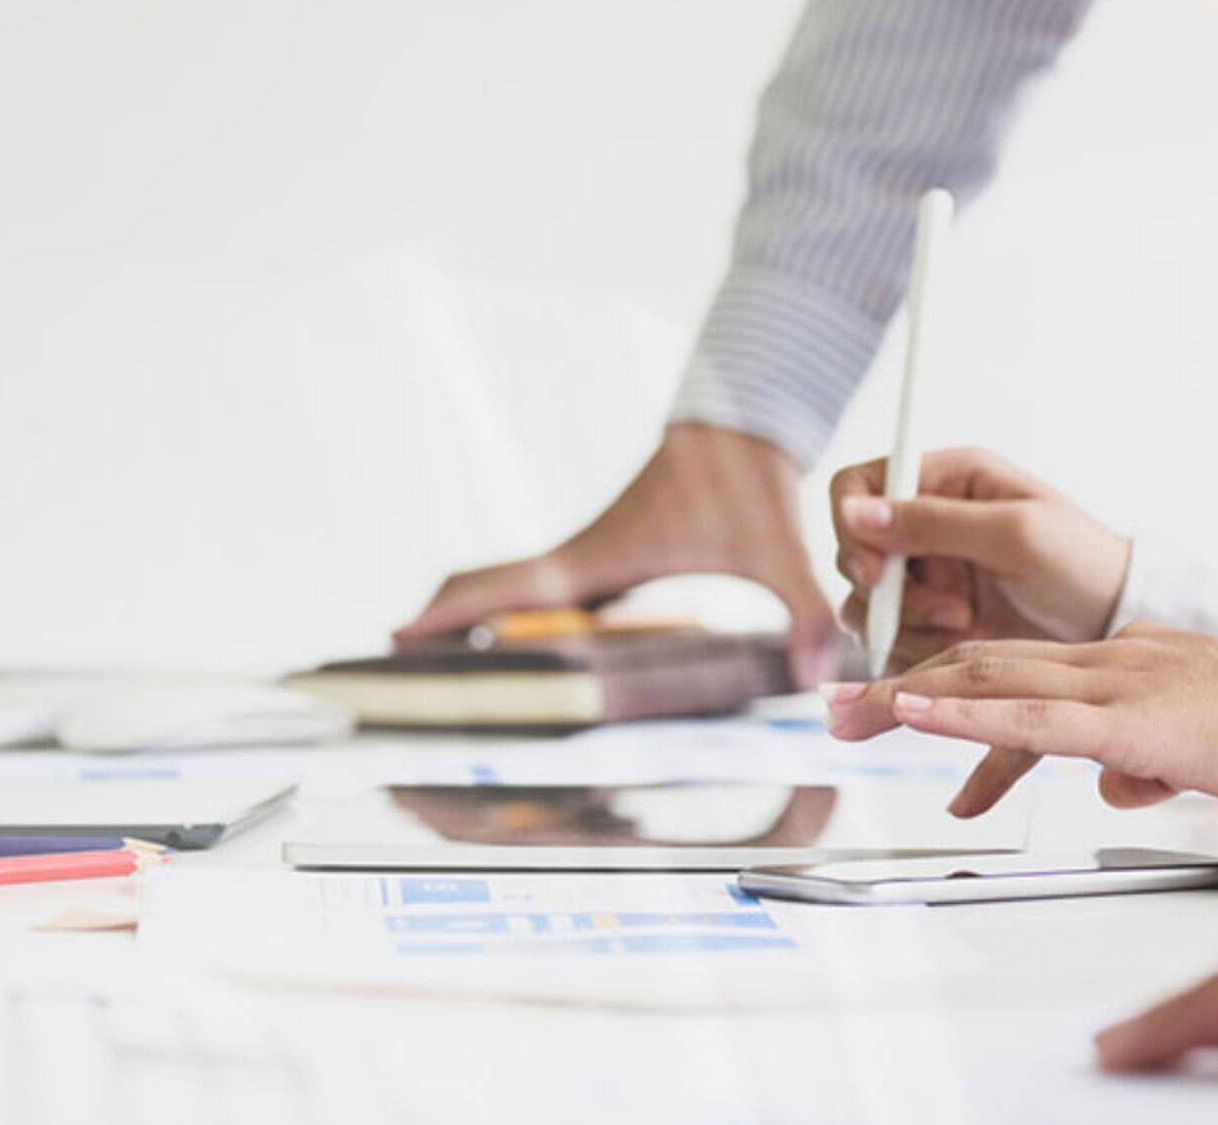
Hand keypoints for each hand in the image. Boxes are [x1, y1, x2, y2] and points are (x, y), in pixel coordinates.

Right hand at [395, 423, 838, 685]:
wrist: (738, 422)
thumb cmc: (743, 479)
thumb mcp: (776, 549)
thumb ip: (803, 611)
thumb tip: (822, 668)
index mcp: (595, 560)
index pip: (500, 589)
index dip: (445, 617)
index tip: (394, 644)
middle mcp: (578, 559)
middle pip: (484, 590)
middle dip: (439, 628)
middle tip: (401, 674)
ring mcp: (587, 556)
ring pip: (506, 589)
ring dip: (469, 620)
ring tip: (444, 671)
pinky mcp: (605, 556)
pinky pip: (539, 589)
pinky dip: (511, 614)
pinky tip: (526, 647)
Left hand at [824, 623, 1217, 818]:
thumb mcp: (1199, 749)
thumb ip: (1145, 759)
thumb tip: (1114, 783)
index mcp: (1123, 661)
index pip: (1013, 661)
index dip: (943, 675)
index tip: (889, 692)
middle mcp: (1109, 659)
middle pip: (982, 661)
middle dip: (899, 683)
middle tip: (836, 704)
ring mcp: (1119, 683)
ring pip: (990, 678)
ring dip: (906, 693)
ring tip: (845, 709)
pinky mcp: (1137, 721)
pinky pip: (1031, 715)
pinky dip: (962, 712)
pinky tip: (913, 710)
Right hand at [830, 447, 1128, 670]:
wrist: (1114, 628)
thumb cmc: (1084, 565)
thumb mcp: (1015, 532)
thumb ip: (933, 520)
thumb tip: (855, 508)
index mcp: (944, 479)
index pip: (857, 486)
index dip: (850, 526)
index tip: (876, 571)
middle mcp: (924, 524)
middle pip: (853, 552)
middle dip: (890, 592)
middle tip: (950, 611)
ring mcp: (923, 575)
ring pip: (865, 602)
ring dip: (907, 624)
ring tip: (967, 625)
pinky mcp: (926, 621)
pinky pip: (888, 639)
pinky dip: (917, 650)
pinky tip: (964, 644)